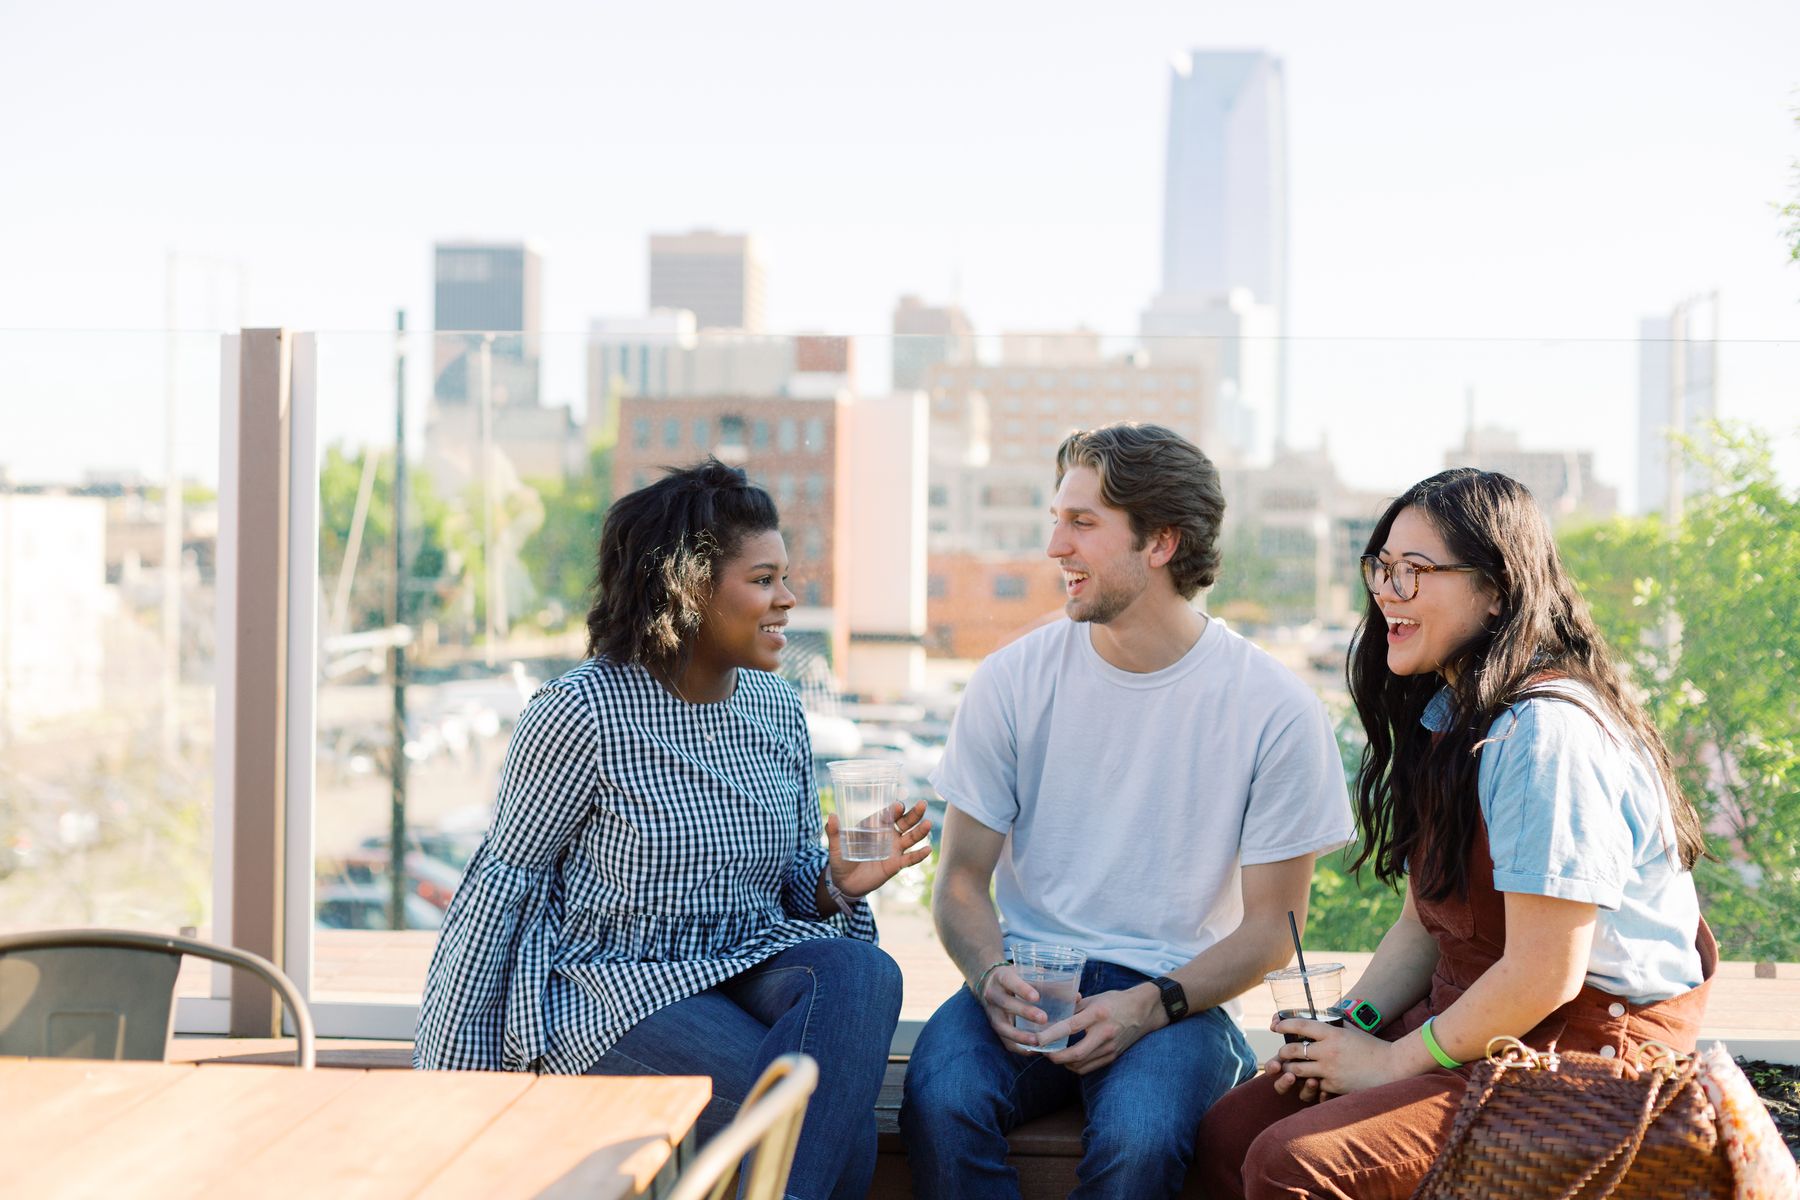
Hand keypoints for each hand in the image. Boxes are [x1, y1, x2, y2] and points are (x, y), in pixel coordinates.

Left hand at [825, 800, 930, 899]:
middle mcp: (886, 835)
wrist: (844, 883)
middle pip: (904, 822)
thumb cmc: (840, 860)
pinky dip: (919, 855)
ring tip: (928, 824)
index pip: (887, 814)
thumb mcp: (836, 846)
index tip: (899, 805)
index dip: (894, 809)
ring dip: (920, 831)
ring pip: (910, 838)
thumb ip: (834, 832)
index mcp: (874, 826)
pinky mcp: (895, 865)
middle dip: (914, 814)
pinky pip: (909, 859)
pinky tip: (928, 849)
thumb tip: (831, 816)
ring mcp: (893, 849)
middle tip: (922, 804)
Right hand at [977, 963, 1052, 1056]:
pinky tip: (1034, 1049)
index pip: (1010, 981)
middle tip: (1043, 1019)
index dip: (1022, 989)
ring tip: (1038, 1041)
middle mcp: (993, 994)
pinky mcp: (995, 1028)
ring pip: (1003, 1026)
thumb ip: (1049, 984)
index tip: (1036, 997)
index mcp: (1002, 977)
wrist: (991, 984)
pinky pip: (1004, 1041)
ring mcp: (992, 1013)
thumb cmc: (1017, 979)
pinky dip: (1019, 1046)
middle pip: (1006, 1003)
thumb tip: (1076, 997)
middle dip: (1025, 1012)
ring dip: (1020, 1036)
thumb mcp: (1028, 974)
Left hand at [1044, 983, 1158, 1075]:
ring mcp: (1110, 1047)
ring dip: (1064, 1063)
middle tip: (1043, 1052)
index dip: (1050, 1035)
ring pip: (1081, 1064)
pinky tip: (1069, 1059)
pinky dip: (1076, 1066)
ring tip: (1054, 1054)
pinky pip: (1090, 1067)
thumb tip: (1051, 1017)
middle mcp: (1105, 1033)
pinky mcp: (1113, 1057)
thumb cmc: (1115, 1001)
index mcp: (1098, 1014)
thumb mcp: (1093, 999)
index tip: (1035, 1039)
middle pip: (1075, 1054)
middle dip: (1055, 1057)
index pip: (1070, 1027)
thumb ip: (1073, 1009)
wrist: (1143, 1011)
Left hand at [1265, 1017, 1404, 1098]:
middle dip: (1282, 1052)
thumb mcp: (1350, 1030)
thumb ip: (1332, 1026)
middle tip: (1281, 1054)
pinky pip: (1314, 1086)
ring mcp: (1330, 1070)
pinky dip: (1310, 1085)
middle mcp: (1328, 1051)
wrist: (1392, 1067)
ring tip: (1289, 1069)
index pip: (1301, 1025)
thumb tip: (1316, 1020)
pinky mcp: (1334, 1086)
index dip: (1284, 1025)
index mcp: (1332, 1033)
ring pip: (1297, 1070)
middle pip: (1293, 1050)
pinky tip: (1309, 1084)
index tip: (1275, 1026)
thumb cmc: (1371, 1047)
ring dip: (1290, 1070)